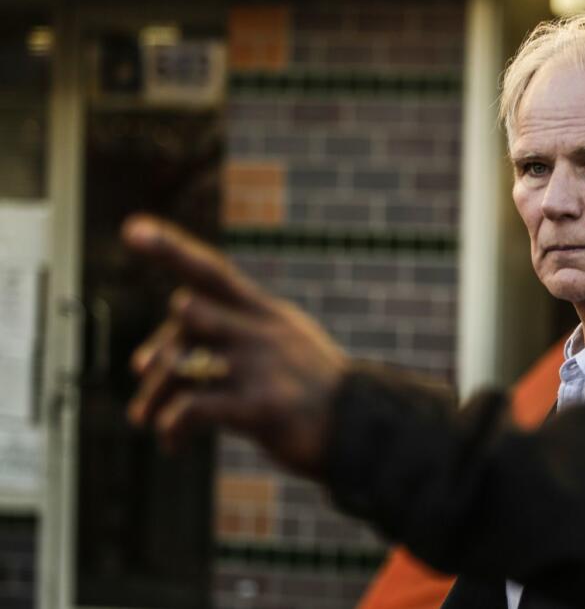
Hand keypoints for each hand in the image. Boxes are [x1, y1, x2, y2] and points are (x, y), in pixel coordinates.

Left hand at [123, 214, 348, 478]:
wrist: (363, 432)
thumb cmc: (309, 394)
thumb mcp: (278, 349)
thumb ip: (220, 345)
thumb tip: (144, 360)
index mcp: (267, 314)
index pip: (213, 272)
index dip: (171, 249)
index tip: (132, 229)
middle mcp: (263, 332)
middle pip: (187, 311)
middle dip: (158, 348)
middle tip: (146, 380)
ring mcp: (263, 368)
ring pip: (182, 360)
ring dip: (155, 393)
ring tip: (150, 420)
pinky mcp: (262, 408)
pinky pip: (194, 408)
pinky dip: (171, 426)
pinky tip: (173, 444)